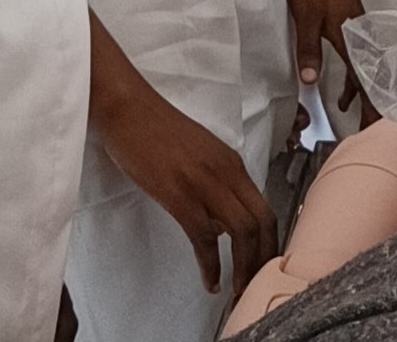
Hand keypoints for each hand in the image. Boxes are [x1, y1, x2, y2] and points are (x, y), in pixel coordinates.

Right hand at [93, 85, 275, 294]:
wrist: (127, 108)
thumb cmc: (154, 129)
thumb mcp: (198, 155)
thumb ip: (215, 185)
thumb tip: (223, 224)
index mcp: (232, 163)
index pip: (265, 208)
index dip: (269, 242)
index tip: (262, 265)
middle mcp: (227, 172)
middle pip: (262, 222)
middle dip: (263, 259)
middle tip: (255, 285)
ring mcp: (205, 182)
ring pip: (242, 231)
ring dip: (243, 266)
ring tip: (237, 290)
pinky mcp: (179, 193)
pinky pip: (204, 237)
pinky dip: (211, 264)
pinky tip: (210, 280)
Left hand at [284, 0, 370, 116]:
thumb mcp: (304, 15)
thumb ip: (308, 49)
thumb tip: (311, 82)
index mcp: (350, 32)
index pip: (363, 78)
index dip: (368, 103)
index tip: (373, 125)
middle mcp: (358, 28)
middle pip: (369, 73)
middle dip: (369, 100)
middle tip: (369, 125)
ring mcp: (355, 20)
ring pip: (362, 61)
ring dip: (360, 84)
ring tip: (350, 106)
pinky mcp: (348, 12)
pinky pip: (356, 49)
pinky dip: (354, 67)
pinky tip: (344, 74)